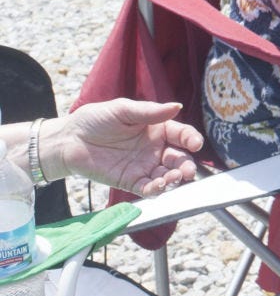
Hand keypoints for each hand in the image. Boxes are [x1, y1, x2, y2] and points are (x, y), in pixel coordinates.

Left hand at [53, 100, 202, 196]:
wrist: (68, 140)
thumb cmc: (95, 119)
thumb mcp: (123, 110)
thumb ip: (150, 112)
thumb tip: (177, 106)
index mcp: (158, 129)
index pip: (181, 134)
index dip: (191, 139)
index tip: (196, 144)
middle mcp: (155, 149)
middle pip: (178, 158)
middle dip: (186, 165)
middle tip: (187, 171)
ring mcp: (144, 166)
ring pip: (167, 175)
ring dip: (173, 179)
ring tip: (172, 179)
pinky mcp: (130, 182)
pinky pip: (148, 188)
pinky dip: (156, 190)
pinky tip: (158, 187)